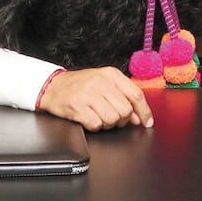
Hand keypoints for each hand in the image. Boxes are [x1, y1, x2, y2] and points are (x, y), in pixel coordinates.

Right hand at [38, 67, 153, 131]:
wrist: (53, 86)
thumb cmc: (81, 85)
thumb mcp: (104, 83)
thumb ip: (123, 96)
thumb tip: (139, 117)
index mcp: (111, 74)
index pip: (136, 94)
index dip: (144, 111)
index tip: (147, 122)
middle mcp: (101, 82)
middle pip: (125, 110)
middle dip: (122, 120)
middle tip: (114, 118)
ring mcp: (88, 94)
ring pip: (113, 119)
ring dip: (108, 124)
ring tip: (100, 117)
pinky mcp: (77, 107)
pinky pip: (96, 124)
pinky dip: (95, 126)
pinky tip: (90, 118)